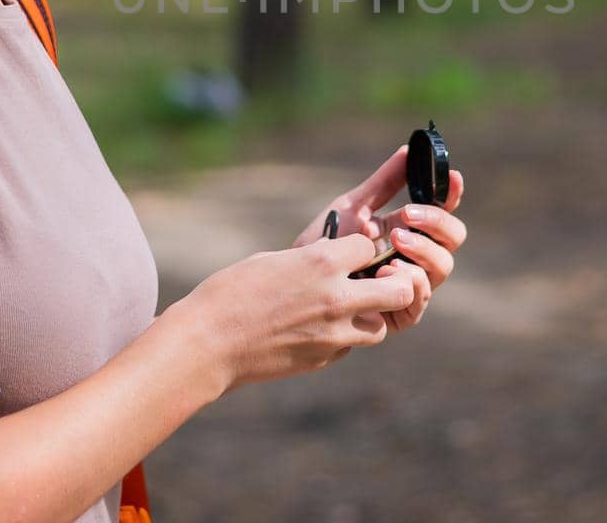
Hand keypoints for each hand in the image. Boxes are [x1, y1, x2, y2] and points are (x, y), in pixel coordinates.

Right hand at [177, 234, 417, 392]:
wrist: (208, 343)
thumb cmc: (230, 293)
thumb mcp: (272, 261)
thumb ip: (310, 260)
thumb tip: (332, 259)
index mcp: (321, 263)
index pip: (369, 247)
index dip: (361, 248)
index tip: (349, 253)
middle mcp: (337, 298)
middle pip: (398, 290)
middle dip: (392, 283)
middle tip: (376, 281)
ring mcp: (334, 334)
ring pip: (379, 326)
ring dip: (369, 315)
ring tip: (344, 310)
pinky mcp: (324, 359)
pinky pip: (350, 346)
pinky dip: (344, 337)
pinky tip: (318, 330)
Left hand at [293, 144, 466, 331]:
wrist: (298, 279)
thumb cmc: (326, 243)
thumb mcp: (353, 208)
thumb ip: (383, 183)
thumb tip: (407, 150)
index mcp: (411, 229)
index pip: (443, 211)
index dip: (452, 194)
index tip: (453, 177)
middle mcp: (417, 257)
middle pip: (452, 238)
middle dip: (436, 222)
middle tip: (407, 215)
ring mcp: (412, 285)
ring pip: (442, 267)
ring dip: (423, 249)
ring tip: (395, 239)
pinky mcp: (400, 313)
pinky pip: (420, 298)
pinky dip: (410, 281)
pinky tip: (387, 270)